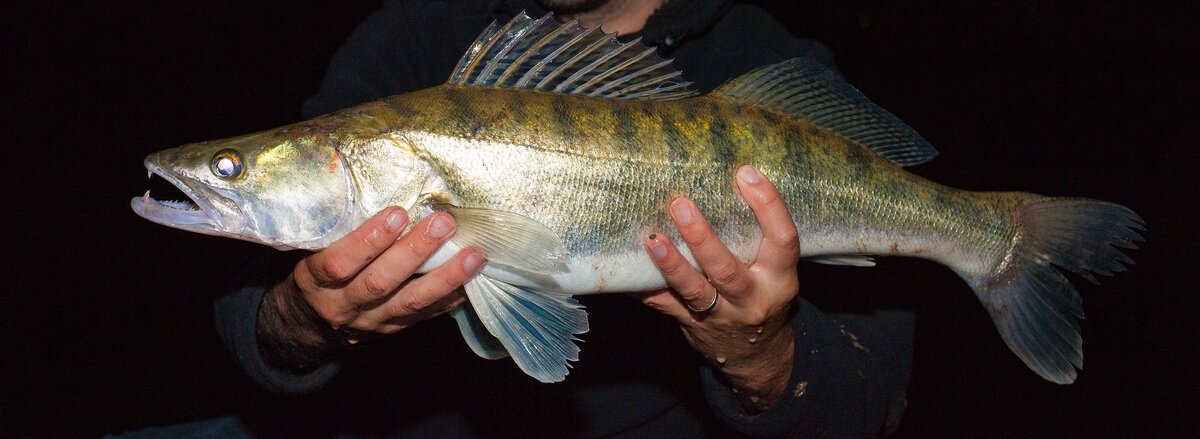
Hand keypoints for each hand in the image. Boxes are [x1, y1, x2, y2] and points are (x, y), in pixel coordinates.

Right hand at [257, 206, 485, 369]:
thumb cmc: (316, 271)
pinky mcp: (393, 328)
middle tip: (443, 223)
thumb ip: (336, 227)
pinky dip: (450, 297)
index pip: (339, 264)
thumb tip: (375, 182)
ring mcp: (370, 321)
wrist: (311, 322)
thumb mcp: (311, 250)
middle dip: (415, 251)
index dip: (368, 240)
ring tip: (473, 255)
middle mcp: (342, 305)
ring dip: (444, 277)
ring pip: (410, 302)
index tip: (397, 213)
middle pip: (380, 282)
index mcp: (315, 281)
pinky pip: (425, 315)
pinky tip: (472, 279)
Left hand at [634, 165, 800, 412]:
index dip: (768, 205)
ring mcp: (720, 316)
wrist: (756, 355)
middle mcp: (752, 299)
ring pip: (694, 291)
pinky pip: (664, 305)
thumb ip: (757, 237)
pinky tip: (624, 271)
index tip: (745, 173)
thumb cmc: (763, 295)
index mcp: (779, 278)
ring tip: (652, 238)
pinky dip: (643, 287)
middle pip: (726, 270)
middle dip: (702, 238)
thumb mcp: (775, 271)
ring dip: (671, 264)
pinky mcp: (692, 324)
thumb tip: (725, 178)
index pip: (783, 240)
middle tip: (680, 204)